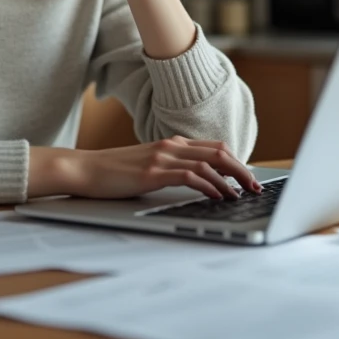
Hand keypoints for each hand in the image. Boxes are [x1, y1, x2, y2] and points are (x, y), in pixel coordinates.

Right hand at [64, 136, 261, 199]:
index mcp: (172, 143)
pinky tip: (218, 196)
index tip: (249, 178)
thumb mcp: (147, 166)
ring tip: (243, 194)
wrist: (83, 169)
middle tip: (255, 186)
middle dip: (242, 169)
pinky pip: (190, 176)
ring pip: (209, 162)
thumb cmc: (113, 172)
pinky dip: (209, 185)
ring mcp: (162, 157)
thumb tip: (197, 183)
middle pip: (219, 152)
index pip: (214, 147)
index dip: (237, 162)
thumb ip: (170, 168)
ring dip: (231, 179)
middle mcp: (171, 146)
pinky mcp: (153, 172)